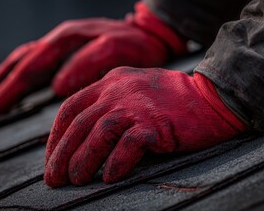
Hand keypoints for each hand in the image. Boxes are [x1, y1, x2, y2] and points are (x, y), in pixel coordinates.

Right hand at [0, 2, 186, 123]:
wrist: (146, 36)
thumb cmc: (135, 46)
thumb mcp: (117, 50)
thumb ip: (88, 64)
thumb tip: (57, 85)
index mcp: (67, 40)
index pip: (31, 66)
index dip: (9, 90)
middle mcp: (56, 42)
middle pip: (16, 66)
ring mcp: (56, 49)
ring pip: (18, 67)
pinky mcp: (60, 58)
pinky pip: (29, 70)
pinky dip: (11, 86)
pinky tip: (0, 100)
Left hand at [44, 67, 244, 186]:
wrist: (211, 95)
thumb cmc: (171, 100)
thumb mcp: (133, 91)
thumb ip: (110, 105)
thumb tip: (85, 137)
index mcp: (110, 82)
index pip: (71, 107)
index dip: (57, 135)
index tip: (52, 156)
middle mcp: (118, 90)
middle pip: (80, 124)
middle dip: (62, 153)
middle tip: (54, 179)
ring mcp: (137, 105)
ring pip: (98, 133)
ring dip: (83, 160)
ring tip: (76, 181)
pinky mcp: (155, 123)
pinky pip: (128, 144)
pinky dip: (116, 163)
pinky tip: (109, 178)